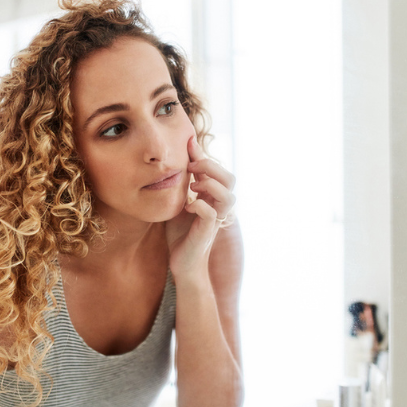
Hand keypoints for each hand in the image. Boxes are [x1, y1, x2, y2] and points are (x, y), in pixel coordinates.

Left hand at [166, 136, 235, 278]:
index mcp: (212, 197)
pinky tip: (187, 207)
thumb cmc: (181, 234)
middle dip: (211, 167)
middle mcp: (218, 206)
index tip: (188, 143)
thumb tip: (176, 162)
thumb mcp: (179, 203)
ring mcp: (215, 219)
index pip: (217, 170)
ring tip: (193, 187)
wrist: (182, 263)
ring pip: (229, 197)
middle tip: (191, 168)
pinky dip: (199, 206)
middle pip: (230, 179)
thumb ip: (182, 185)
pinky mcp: (207, 232)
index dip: (203, 155)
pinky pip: (211, 214)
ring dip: (210, 186)